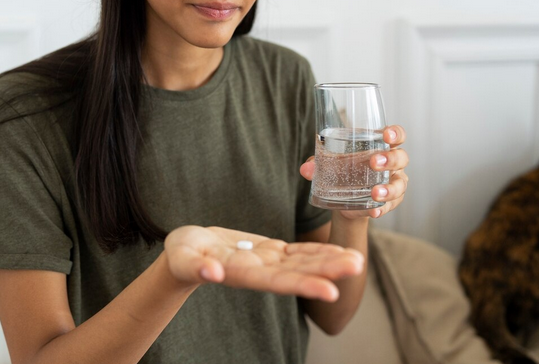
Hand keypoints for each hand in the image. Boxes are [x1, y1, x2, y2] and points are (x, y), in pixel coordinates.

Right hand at [164, 225, 363, 301]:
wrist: (187, 252)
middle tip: (357, 266)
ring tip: (357, 259)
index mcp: (242, 275)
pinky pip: (298, 251)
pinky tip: (338, 249)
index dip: (304, 284)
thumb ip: (196, 267)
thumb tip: (212, 273)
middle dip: (328, 270)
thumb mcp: (182, 259)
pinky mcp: (270, 250)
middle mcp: (260, 271)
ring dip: (330, 260)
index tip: (330, 290)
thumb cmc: (181, 256)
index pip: (277, 282)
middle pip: (299, 272)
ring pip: (303, 261)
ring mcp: (267, 261)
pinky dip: (318, 250)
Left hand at [299, 125, 408, 218]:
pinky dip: (382, 208)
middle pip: (401, 158)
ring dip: (388, 189)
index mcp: (380, 146)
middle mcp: (393, 164)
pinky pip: (390, 205)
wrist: (344, 198)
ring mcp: (394, 183)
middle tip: (374, 163)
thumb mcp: (331, 164)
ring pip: (399, 184)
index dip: (395, 133)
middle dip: (390, 160)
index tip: (386, 134)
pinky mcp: (391, 202)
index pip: (396, 135)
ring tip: (375, 193)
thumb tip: (305, 169)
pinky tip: (373, 211)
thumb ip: (318, 164)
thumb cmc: (342, 170)